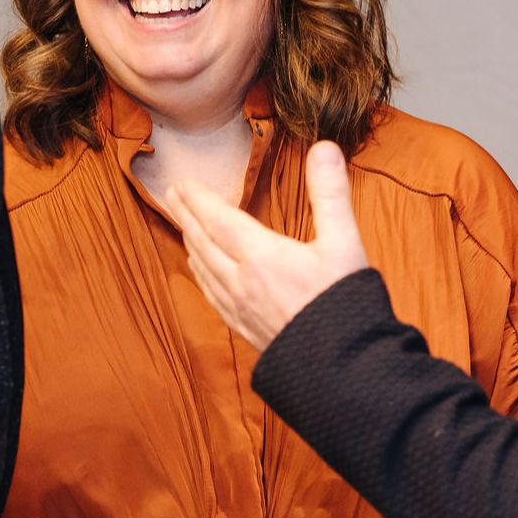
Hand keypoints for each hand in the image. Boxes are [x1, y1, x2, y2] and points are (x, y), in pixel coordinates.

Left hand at [169, 141, 368, 350]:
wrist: (345, 369)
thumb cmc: (345, 304)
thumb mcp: (344, 242)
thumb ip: (330, 193)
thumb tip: (324, 148)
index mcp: (261, 256)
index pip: (218, 219)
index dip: (198, 199)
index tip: (182, 183)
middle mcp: (242, 282)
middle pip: (203, 242)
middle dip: (186, 216)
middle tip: (172, 196)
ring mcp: (241, 308)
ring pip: (204, 269)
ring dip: (191, 243)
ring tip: (184, 226)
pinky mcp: (246, 329)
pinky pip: (212, 295)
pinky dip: (201, 274)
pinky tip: (201, 271)